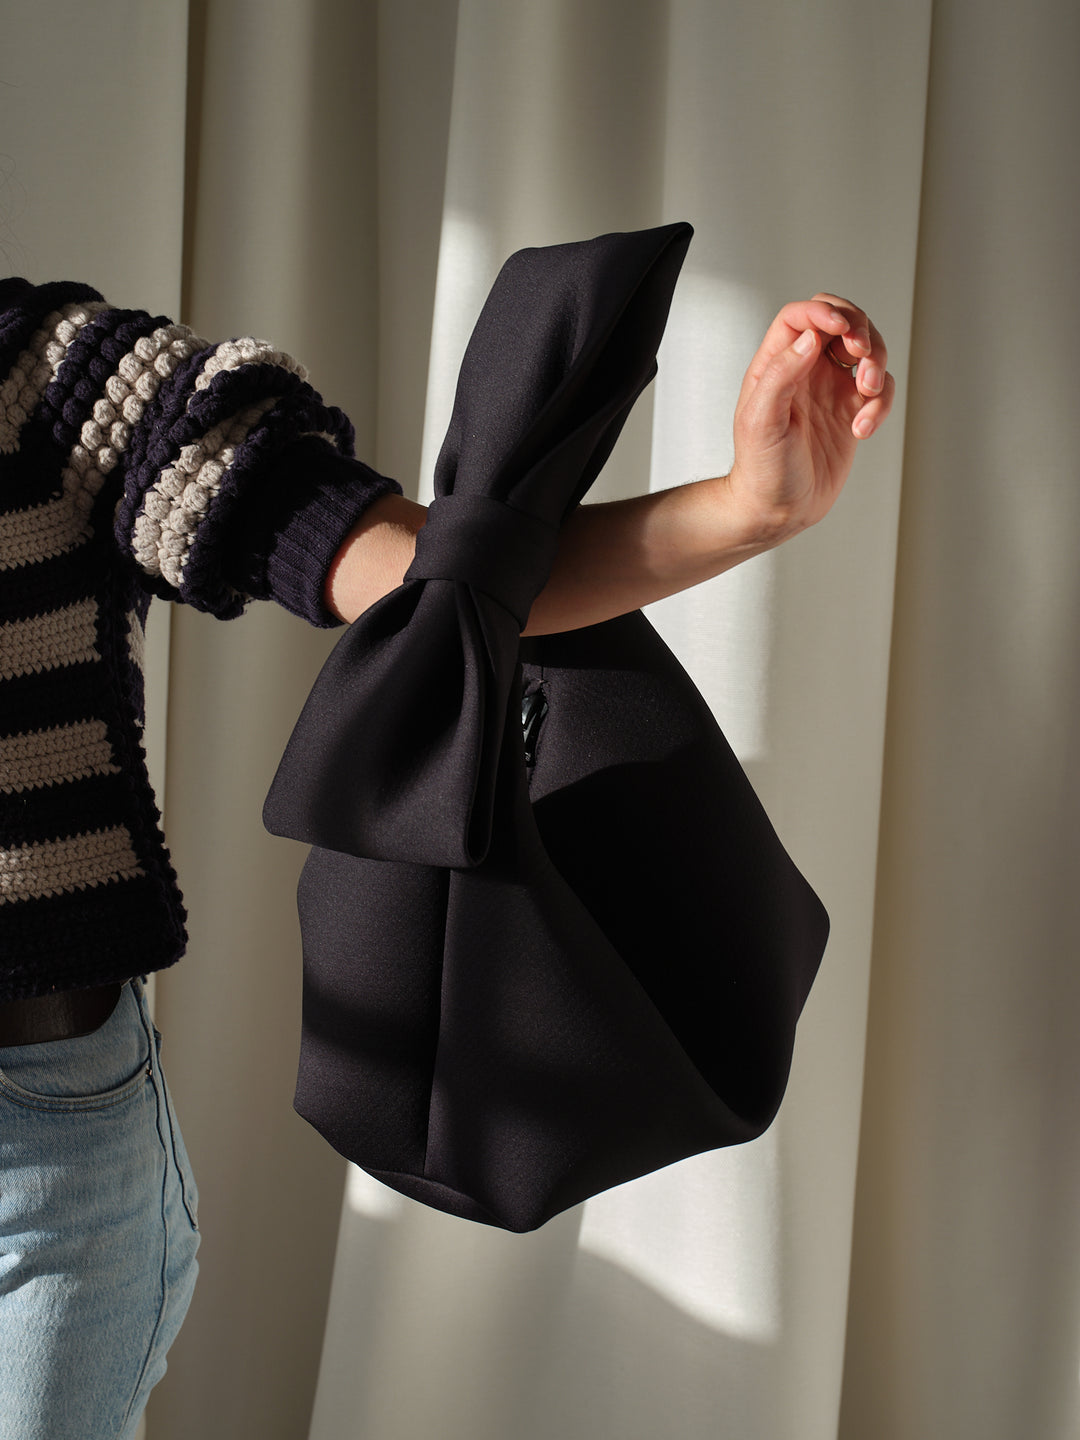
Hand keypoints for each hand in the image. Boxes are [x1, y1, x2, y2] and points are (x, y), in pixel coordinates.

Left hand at [725, 294, 894, 543]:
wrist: (778, 509)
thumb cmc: (760, 469)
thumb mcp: (761, 420)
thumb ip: (781, 374)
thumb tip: (809, 337)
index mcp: (776, 364)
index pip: (801, 316)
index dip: (823, 312)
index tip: (841, 329)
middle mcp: (806, 370)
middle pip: (842, 322)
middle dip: (860, 330)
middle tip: (861, 355)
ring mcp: (831, 389)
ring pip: (867, 351)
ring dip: (876, 365)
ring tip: (866, 393)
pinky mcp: (852, 410)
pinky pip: (879, 390)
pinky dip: (880, 404)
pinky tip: (863, 429)